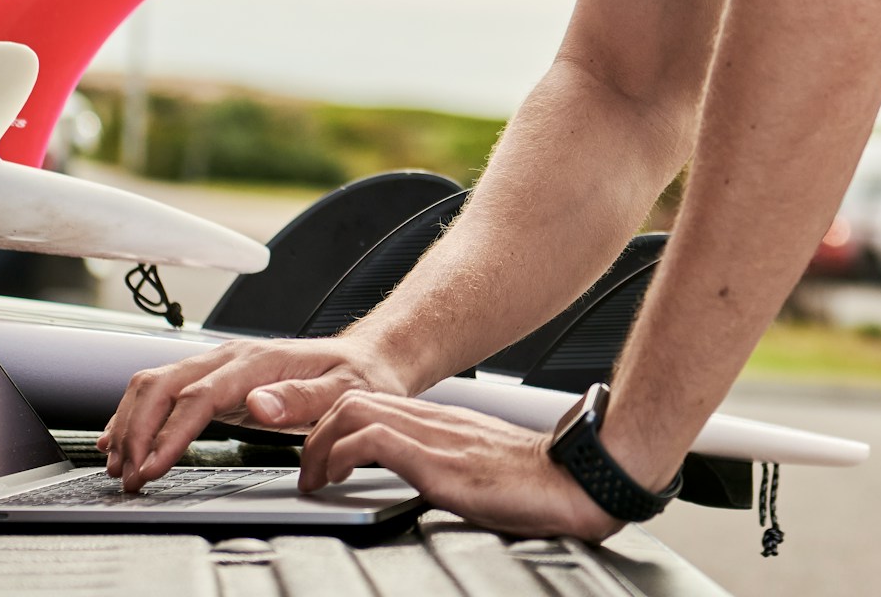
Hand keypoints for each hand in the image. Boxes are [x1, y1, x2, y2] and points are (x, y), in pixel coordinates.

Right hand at [99, 336, 403, 491]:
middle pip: (163, 386)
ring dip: (130, 422)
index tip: (151, 467)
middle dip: (136, 431)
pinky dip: (138, 413)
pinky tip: (124, 438)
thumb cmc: (358, 376)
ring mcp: (221, 366)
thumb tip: (259, 404)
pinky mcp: (217, 380)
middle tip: (127, 475)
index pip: (198, 396)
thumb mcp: (346, 391)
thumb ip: (303, 399)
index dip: (169, 433)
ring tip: (118, 465)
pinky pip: (165, 391)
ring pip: (155, 383)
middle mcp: (231, 358)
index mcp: (257, 363)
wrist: (367, 358)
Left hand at [299, 391, 631, 541]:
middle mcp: (433, 420)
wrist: (572, 480)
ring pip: (353, 410)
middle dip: (314, 435)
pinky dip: (342, 455)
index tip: (320, 460)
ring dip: (320, 445)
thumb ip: (446, 462)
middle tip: (308, 472)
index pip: (370, 402)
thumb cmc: (533, 482)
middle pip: (351, 399)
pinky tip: (338, 479)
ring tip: (314, 479)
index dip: (331, 426)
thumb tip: (422, 480)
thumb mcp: (476, 467)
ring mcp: (433, 437)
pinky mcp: (437, 462)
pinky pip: (373, 440)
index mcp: (441, 421)